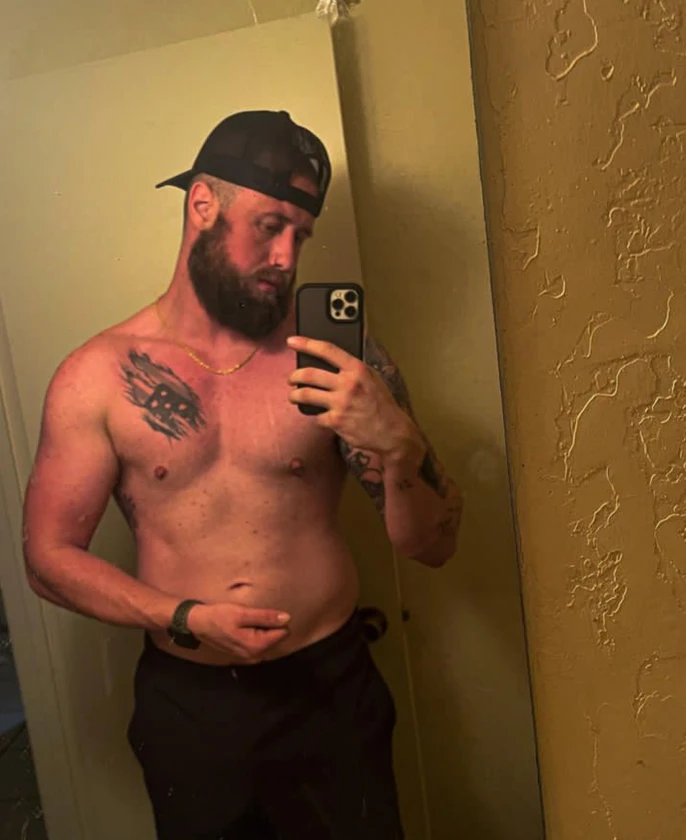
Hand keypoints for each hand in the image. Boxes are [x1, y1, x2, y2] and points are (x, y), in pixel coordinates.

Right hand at [187, 602, 290, 662]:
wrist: (198, 623)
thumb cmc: (219, 616)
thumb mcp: (243, 613)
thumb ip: (266, 617)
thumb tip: (287, 618)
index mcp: (257, 646)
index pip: (282, 633)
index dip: (278, 620)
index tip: (268, 611)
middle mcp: (255, 655)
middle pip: (276, 638)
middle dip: (271, 625)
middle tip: (258, 613)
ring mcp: (249, 656)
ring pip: (268, 640)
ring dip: (264, 628)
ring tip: (253, 617)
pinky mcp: (244, 652)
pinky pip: (259, 642)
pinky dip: (257, 633)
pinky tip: (248, 624)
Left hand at [286, 336, 416, 456]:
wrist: (391, 431)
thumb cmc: (381, 404)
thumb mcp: (372, 378)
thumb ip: (353, 370)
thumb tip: (330, 360)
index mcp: (357, 369)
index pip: (328, 350)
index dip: (307, 344)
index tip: (293, 342)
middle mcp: (348, 384)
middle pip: (310, 374)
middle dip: (294, 375)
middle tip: (291, 378)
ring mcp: (341, 403)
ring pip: (306, 395)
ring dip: (295, 395)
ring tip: (294, 396)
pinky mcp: (336, 421)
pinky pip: (317, 416)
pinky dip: (317, 416)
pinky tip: (322, 416)